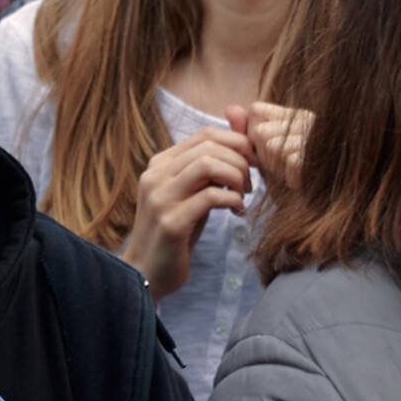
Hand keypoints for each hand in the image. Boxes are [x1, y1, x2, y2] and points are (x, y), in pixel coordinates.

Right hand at [120, 128, 251, 295]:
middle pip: (210, 146)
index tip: (252, 163)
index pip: (205, 134)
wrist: (148, 272)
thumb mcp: (193, 191)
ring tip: (242, 196)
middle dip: (241, 162)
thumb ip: (211, 164)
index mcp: (159, 164)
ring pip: (209, 165)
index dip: (238, 143)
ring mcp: (160, 198)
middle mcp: (155, 176)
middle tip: (249, 185)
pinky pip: (210, 197)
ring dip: (237, 178)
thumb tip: (240, 127)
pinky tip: (237, 212)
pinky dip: (232, 200)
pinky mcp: (171, 222)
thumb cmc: (177, 229)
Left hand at [238, 102, 312, 198]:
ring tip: (287, 176)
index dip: (252, 136)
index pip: (256, 110)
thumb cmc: (284, 181)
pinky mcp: (321, 153)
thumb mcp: (261, 154)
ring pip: (270, 144)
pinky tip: (297, 184)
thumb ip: (245, 130)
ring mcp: (316, 136)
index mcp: (295, 115)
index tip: (264, 154)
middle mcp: (309, 119)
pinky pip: (287, 160)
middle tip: (279, 170)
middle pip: (261, 130)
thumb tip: (230, 107)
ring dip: (273, 168)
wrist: (308, 210)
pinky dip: (287, 177)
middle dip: (262, 156)